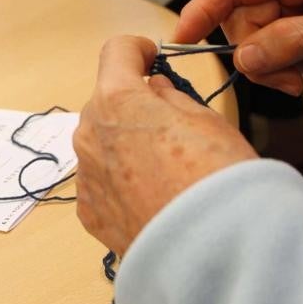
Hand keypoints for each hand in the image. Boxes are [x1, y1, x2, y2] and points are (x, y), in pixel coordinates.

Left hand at [76, 37, 256, 256]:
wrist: (212, 252)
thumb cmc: (217, 180)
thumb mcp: (209, 120)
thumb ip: (174, 98)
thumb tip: (156, 90)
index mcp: (117, 99)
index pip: (116, 51)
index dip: (137, 51)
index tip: (151, 58)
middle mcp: (89, 133)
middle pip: (107, 102)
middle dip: (133, 105)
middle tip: (172, 124)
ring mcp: (85, 174)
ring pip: (101, 143)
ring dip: (125, 145)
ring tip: (168, 169)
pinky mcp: (89, 212)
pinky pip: (101, 182)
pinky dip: (122, 183)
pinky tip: (154, 198)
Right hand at [173, 0, 302, 94]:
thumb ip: (292, 44)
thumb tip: (242, 60)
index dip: (201, 10)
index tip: (180, 40)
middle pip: (240, 16)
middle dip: (258, 54)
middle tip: (291, 82)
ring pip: (252, 33)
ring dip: (274, 61)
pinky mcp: (293, 6)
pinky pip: (270, 38)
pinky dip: (285, 60)